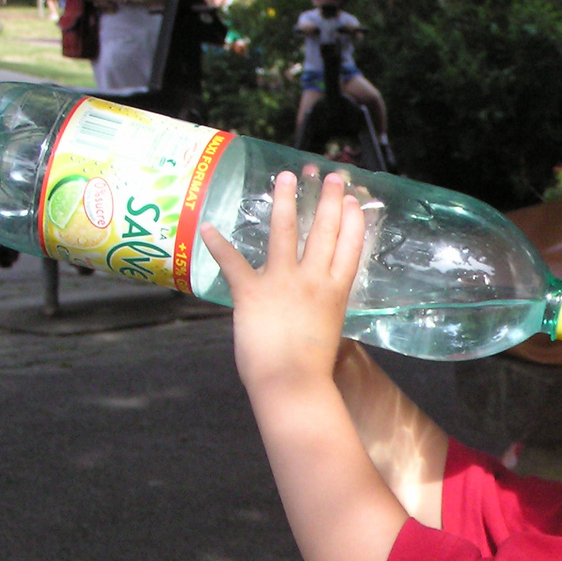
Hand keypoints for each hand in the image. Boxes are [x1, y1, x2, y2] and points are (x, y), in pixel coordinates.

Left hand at [201, 170, 365, 393]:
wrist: (293, 385)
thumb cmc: (313, 371)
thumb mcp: (327, 332)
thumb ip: (321, 311)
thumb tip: (312, 306)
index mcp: (335, 293)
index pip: (350, 248)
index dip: (353, 221)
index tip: (354, 200)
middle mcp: (313, 280)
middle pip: (324, 231)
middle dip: (328, 200)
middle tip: (331, 176)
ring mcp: (283, 282)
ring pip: (285, 232)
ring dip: (285, 201)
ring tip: (286, 178)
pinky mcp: (252, 292)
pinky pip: (232, 263)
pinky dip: (218, 244)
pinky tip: (207, 225)